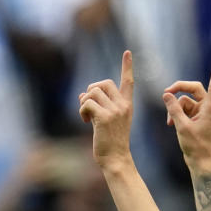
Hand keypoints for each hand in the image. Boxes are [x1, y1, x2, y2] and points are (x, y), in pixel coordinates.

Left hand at [78, 50, 135, 170]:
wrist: (115, 159)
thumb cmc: (109, 142)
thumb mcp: (105, 121)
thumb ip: (97, 107)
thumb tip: (82, 94)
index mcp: (127, 105)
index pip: (128, 82)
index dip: (127, 66)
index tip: (127, 52)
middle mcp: (123, 105)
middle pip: (103, 83)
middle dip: (91, 90)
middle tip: (87, 105)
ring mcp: (115, 111)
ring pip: (93, 92)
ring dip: (84, 102)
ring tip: (86, 116)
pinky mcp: (105, 117)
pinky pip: (87, 103)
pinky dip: (82, 111)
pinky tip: (85, 121)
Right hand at [162, 56, 210, 173]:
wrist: (200, 163)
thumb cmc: (196, 146)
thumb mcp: (181, 126)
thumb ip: (173, 109)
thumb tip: (166, 94)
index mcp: (209, 108)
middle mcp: (206, 108)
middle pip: (193, 89)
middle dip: (179, 89)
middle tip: (165, 92)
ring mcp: (200, 114)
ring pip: (184, 102)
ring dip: (174, 108)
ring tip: (169, 122)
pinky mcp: (194, 120)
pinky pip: (182, 111)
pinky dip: (175, 114)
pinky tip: (170, 124)